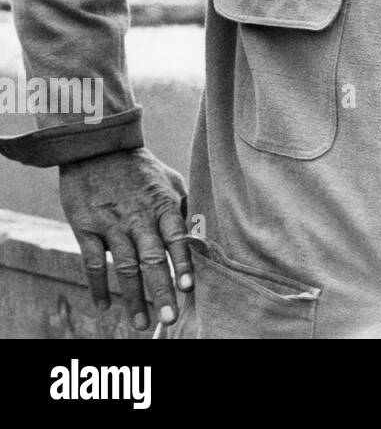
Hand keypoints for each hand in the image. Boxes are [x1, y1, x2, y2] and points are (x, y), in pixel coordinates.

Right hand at [59, 148, 191, 331]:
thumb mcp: (170, 180)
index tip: (189, 288)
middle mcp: (138, 217)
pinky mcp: (85, 228)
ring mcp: (110, 224)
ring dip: (133, 297)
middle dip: (161, 290)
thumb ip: (184, 207)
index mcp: (163, 205)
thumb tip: (203, 233)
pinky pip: (91, 263)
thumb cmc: (140, 169)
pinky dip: (98, 286)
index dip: (183, 263)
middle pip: (151, 259)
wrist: (97, 148)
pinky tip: (104, 307)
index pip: (176, 238)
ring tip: (141, 324)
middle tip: (170, 319)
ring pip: (123, 267)